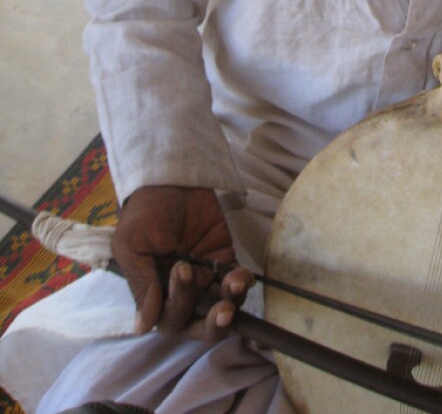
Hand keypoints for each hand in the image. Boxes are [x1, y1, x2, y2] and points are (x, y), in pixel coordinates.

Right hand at [111, 185, 252, 337]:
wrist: (171, 180)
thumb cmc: (145, 213)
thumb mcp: (132, 245)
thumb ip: (142, 284)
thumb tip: (144, 327)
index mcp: (154, 294)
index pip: (170, 319)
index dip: (179, 306)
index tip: (181, 270)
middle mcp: (180, 293)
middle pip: (198, 324)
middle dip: (212, 324)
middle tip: (222, 312)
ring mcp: (204, 277)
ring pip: (221, 306)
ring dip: (232, 302)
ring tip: (234, 283)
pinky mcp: (223, 259)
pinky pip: (235, 281)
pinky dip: (242, 283)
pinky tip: (243, 276)